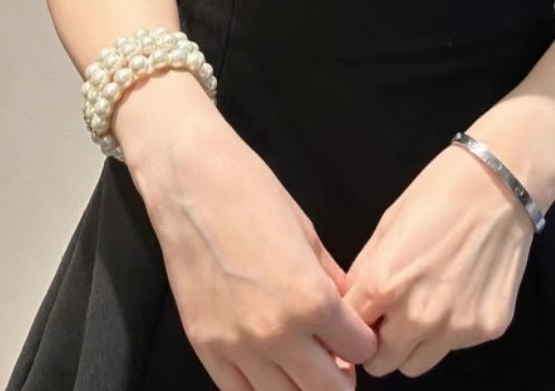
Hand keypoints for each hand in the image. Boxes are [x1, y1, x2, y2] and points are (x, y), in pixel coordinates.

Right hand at [120, 80, 378, 390]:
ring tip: (302, 360)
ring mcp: (237, 347)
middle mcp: (277, 334)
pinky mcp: (204, 349)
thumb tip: (350, 312)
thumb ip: (332, 281)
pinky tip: (269, 367)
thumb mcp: (308, 234)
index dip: (363, 342)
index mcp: (311, 300)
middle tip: (335, 354)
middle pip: (328, 389)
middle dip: (340, 375)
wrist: (191, 183)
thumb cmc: (254, 195)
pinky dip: (262, 386)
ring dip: (302, 383)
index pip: (359, 351)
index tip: (356, 332)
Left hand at [339, 140, 534, 378]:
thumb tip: (352, 304)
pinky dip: (452, 329)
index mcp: (383, 286)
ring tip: (427, 303)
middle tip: (390, 317)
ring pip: (417, 364)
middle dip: (381, 342)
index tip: (363, 316)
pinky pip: (456, 345)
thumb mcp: (387, 225)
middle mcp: (417, 317)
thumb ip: (366, 271)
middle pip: (382, 363)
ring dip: (413, 344)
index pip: (351, 334)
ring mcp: (456, 328)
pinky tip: (461, 290)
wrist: (498, 185)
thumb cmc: (437, 194)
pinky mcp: (487, 330)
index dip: (354, 324)